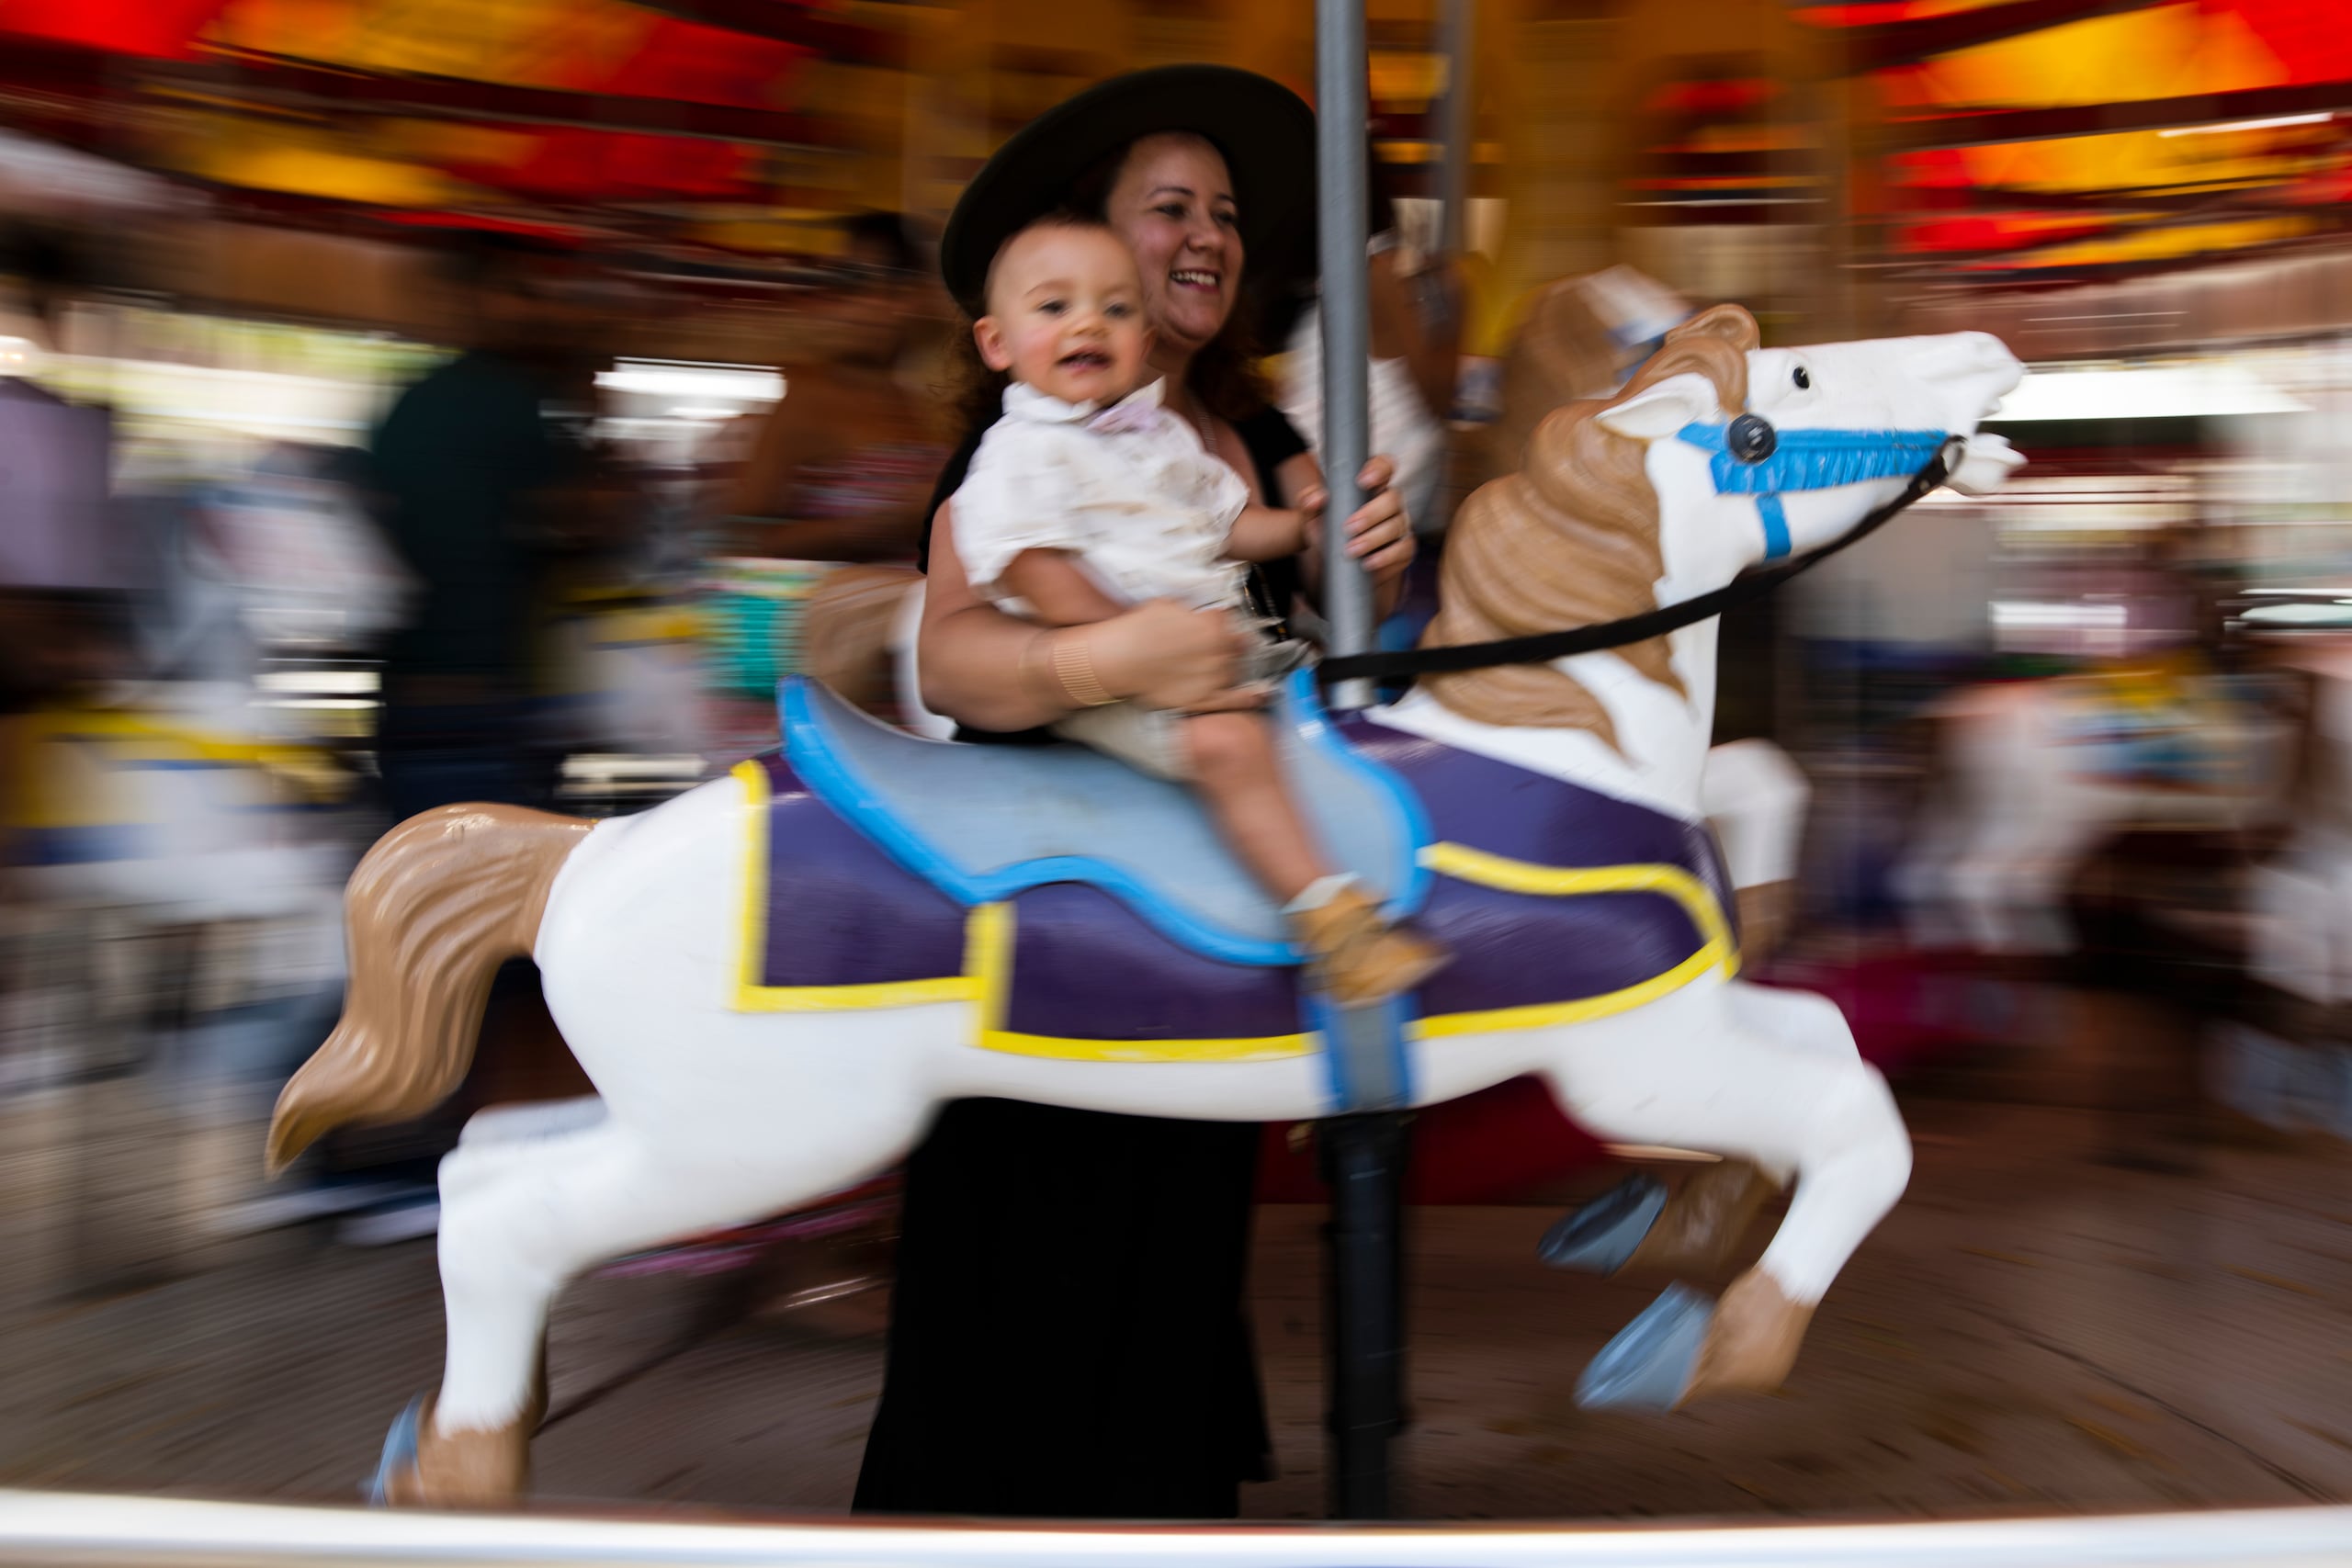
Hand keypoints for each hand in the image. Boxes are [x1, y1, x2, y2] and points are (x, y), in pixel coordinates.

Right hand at [1085, 601, 1258, 712]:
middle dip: (1228, 644)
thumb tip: (1202, 613)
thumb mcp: (1168, 604)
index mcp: (1213, 625)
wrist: (1118, 660)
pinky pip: (1235, 699)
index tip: (1216, 624)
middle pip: (1237, 646)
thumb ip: (1192, 610)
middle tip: (1210, 645)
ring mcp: (1213, 677)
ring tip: (1213, 664)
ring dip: (1230, 665)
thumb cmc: (1138, 629)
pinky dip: (1251, 697)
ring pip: (1235, 670)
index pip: (1229, 620)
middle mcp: (1219, 651)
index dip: (1221, 622)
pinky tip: (1262, 694)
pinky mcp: (1204, 699)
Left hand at [1297, 455, 1414, 588]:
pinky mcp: (1403, 549)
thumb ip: (1309, 501)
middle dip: (1371, 514)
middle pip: (1393, 499)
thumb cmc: (1327, 531)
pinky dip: (1386, 558)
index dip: (1378, 469)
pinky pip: (1404, 549)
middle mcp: (1389, 504)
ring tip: (1350, 550)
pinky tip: (1368, 563)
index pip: (1384, 467)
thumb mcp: (1313, 516)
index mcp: (1371, 486)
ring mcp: (1399, 526)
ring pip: (1396, 526)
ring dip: (1372, 539)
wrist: (1333, 564)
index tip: (1362, 480)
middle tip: (1348, 528)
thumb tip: (1316, 499)